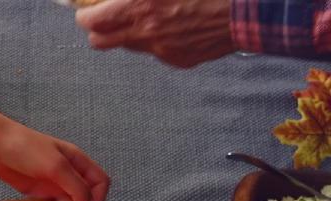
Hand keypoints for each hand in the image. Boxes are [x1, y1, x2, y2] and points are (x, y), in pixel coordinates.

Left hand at [77, 0, 234, 67]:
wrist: (250, 9)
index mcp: (140, 6)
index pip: (91, 22)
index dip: (85, 15)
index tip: (88, 10)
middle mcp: (146, 33)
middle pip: (100, 42)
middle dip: (98, 29)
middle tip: (106, 17)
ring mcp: (162, 50)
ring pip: (129, 46)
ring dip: (130, 33)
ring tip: (150, 16)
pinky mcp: (179, 60)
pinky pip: (157, 52)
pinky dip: (158, 39)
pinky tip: (177, 24)